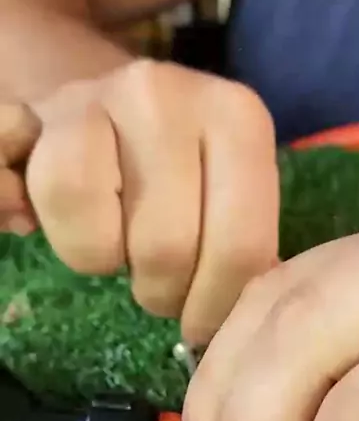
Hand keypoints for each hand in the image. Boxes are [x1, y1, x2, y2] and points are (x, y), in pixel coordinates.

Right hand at [1, 60, 278, 344]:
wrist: (97, 106)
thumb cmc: (172, 167)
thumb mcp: (222, 191)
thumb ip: (243, 241)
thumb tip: (244, 314)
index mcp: (240, 120)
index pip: (243, 247)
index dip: (216, 305)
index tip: (201, 323)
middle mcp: (176, 97)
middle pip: (171, 248)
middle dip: (163, 292)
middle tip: (159, 288)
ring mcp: (107, 98)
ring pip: (108, 235)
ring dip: (112, 264)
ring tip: (120, 249)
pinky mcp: (52, 116)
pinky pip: (56, 207)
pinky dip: (68, 237)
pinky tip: (80, 223)